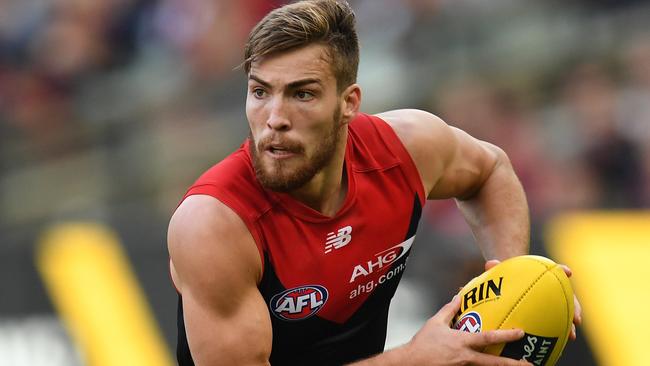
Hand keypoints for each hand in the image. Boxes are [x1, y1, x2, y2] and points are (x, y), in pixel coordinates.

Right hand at [404, 295, 530, 364]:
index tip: (520, 332)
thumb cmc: (422, 344)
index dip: (506, 335)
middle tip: (529, 364)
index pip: (488, 338)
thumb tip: (458, 298)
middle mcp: (466, 357)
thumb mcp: (435, 322)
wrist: (411, 362)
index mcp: (462, 342)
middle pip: (495, 363)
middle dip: (513, 364)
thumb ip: (449, 310)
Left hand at [484, 260, 581, 340]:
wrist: (508, 281)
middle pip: (568, 297)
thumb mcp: (501, 271)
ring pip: (565, 313)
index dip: (562, 270)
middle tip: (577, 318)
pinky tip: (554, 346)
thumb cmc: (506, 276)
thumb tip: (489, 264)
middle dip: (575, 307)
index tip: (567, 272)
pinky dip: (555, 334)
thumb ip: (496, 267)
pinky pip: (552, 325)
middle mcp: (552, 289)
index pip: (556, 270)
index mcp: (543, 275)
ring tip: (571, 336)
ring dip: (569, 324)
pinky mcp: (545, 314)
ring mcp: (551, 302)